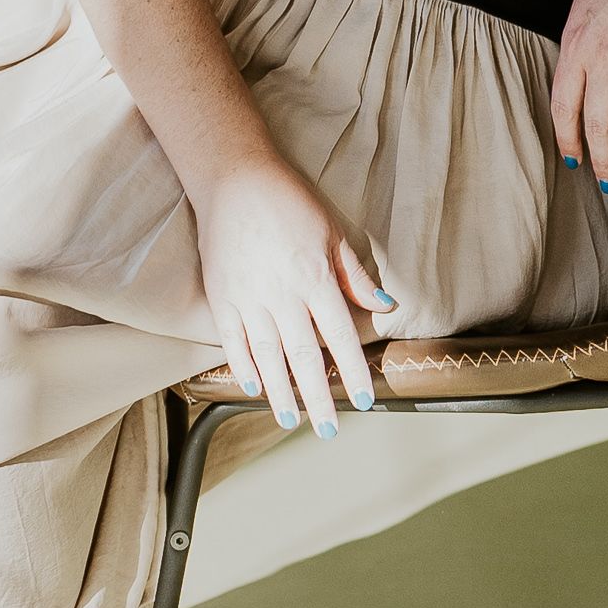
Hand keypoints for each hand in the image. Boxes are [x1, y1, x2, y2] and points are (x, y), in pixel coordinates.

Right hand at [191, 155, 396, 435]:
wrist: (234, 177)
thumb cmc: (288, 200)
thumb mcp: (331, 230)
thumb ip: (355, 274)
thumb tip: (386, 305)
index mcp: (314, 277)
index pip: (340, 335)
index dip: (354, 371)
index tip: (365, 400)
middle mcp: (282, 294)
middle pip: (303, 357)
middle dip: (319, 397)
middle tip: (329, 430)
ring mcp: (248, 297)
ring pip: (268, 356)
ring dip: (281, 392)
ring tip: (292, 419)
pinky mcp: (221, 296)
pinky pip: (233, 341)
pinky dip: (243, 366)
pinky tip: (254, 387)